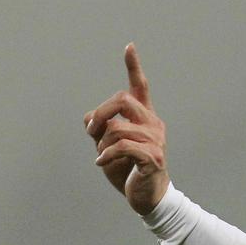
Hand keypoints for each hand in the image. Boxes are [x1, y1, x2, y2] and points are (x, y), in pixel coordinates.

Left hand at [84, 43, 170, 215]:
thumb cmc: (128, 171)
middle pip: (122, 100)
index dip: (134, 66)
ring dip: (102, 143)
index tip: (129, 46)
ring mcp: (156, 140)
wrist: (147, 198)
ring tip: (101, 156)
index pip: (140, 87)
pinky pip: (123, 147)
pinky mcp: (153, 158)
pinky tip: (100, 163)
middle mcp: (153, 124)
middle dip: (100, 113)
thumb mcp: (107, 147)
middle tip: (90, 131)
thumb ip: (99, 130)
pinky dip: (106, 155)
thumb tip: (89, 118)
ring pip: (117, 128)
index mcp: (144, 118)